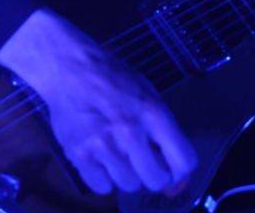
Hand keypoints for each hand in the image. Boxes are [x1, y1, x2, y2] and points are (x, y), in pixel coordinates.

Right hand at [0, 8, 196, 195]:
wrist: (70, 67)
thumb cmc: (112, 77)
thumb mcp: (147, 91)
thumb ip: (162, 127)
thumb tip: (175, 168)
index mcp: (152, 112)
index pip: (183, 161)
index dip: (180, 168)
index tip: (172, 165)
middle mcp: (129, 132)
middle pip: (156, 180)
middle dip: (153, 172)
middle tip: (143, 159)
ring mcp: (103, 145)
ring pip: (129, 184)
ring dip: (127, 173)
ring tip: (118, 151)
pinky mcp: (79, 155)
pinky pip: (103, 187)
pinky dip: (104, 176)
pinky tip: (101, 156)